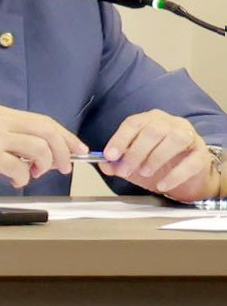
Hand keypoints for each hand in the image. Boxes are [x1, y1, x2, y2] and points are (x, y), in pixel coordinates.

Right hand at [0, 105, 81, 198]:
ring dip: (43, 166)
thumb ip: (18, 141)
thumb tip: (55, 152)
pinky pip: (20, 167)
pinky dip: (23, 178)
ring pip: (39, 148)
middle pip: (46, 130)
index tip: (78, 151)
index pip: (44, 121)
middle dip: (62, 152)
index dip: (66, 137)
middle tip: (64, 168)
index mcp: (0, 114)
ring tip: (31, 175)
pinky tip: (13, 181)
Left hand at [99, 109, 223, 201]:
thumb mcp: (133, 164)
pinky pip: (190, 162)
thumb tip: (104, 164)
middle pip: (153, 131)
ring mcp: (190, 137)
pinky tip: (162, 184)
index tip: (110, 155)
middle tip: (125, 170)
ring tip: (145, 173)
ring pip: (174, 140)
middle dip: (135, 152)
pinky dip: (174, 174)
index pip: (134, 123)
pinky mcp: (201, 155)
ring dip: (155, 158)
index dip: (120, 139)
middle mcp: (172, 124)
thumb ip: (117, 163)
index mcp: (152, 121)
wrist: (185, 179)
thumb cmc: (158, 165)